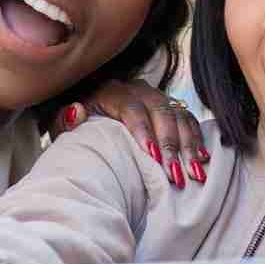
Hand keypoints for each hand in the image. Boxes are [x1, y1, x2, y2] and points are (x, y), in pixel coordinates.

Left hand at [51, 80, 209, 188]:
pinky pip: (187, 120)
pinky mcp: (169, 107)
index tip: (152, 157)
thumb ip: (66, 119)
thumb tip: (77, 111)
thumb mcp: (62, 123)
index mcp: (110, 91)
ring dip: (187, 145)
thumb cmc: (74, 126)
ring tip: (193, 173)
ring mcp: (155, 97)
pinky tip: (201, 160)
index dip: (143, 131)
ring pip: (178, 115)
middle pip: (160, 111)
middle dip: (170, 144)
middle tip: (175, 174)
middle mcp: (136, 89)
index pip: (132, 108)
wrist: (86, 116)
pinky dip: (196, 139)